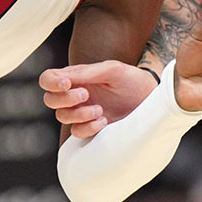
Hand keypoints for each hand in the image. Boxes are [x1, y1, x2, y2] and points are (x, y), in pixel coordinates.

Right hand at [39, 61, 160, 138]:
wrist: (154, 101)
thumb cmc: (133, 80)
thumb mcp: (112, 70)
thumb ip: (86, 72)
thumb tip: (63, 78)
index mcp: (76, 78)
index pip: (48, 79)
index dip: (51, 83)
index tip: (67, 84)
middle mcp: (75, 95)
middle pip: (50, 100)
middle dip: (65, 99)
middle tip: (86, 95)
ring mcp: (82, 113)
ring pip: (61, 117)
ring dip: (78, 114)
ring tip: (100, 110)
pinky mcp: (92, 129)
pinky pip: (76, 132)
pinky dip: (87, 127)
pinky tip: (104, 122)